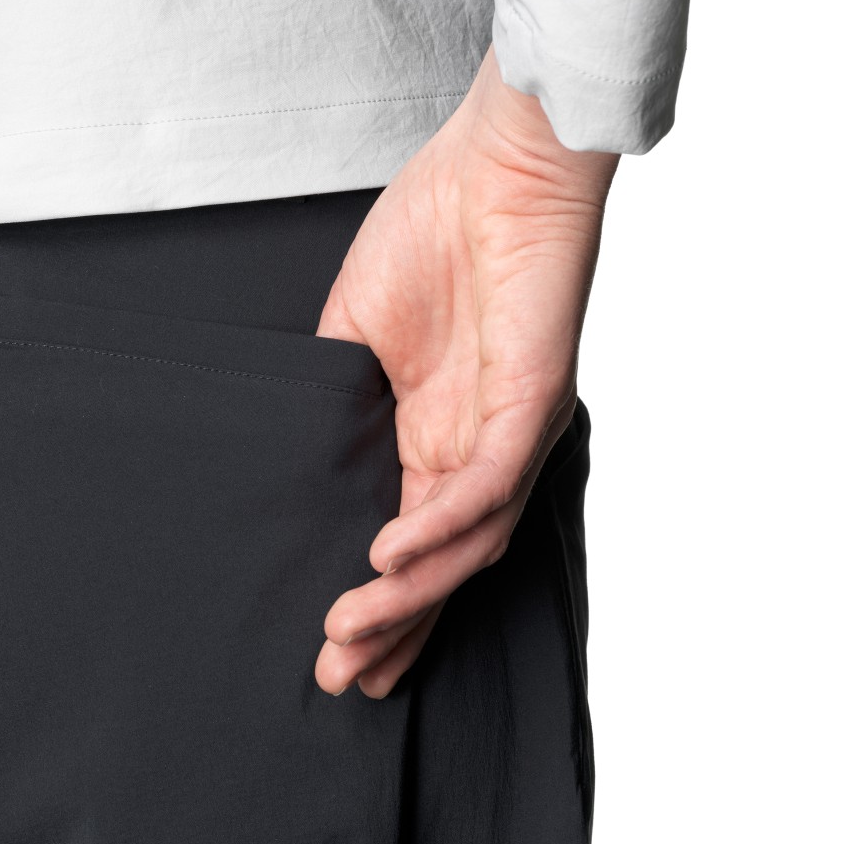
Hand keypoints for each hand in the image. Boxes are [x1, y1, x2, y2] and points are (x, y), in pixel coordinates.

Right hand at [314, 47, 618, 696]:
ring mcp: (511, 429)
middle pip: (445, 564)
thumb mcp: (357, 332)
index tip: (334, 652)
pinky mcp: (535, 398)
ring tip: (351, 635)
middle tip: (340, 681)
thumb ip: (342, 402)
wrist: (497, 163)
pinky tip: (390, 554)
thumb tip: (307, 456)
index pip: (412, 539)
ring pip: (470, 540)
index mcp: (439, 434)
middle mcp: (479, 448)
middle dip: (395, 628)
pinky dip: (442, 522)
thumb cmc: (434, 233)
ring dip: (411, 594)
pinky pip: (489, 479)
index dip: (382, 602)